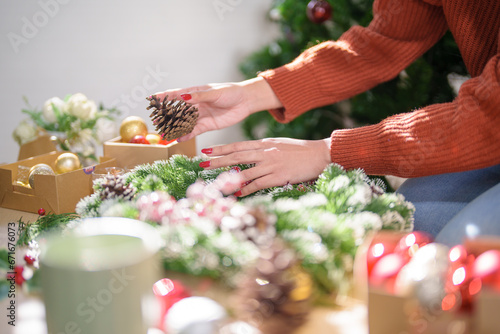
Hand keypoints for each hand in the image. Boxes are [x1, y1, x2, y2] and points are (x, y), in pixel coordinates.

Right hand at [152, 77, 281, 141]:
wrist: (245, 102)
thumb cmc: (230, 92)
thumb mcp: (215, 93)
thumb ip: (199, 96)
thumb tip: (182, 96)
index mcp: (195, 92)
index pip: (176, 94)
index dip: (164, 97)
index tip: (151, 99)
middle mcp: (195, 104)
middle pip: (177, 111)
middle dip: (166, 116)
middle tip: (155, 121)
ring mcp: (200, 115)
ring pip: (183, 122)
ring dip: (174, 128)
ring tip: (164, 133)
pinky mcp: (207, 125)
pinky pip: (194, 131)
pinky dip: (186, 135)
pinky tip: (178, 139)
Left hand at [200, 138, 331, 195]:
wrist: (320, 154)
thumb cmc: (301, 150)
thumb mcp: (280, 144)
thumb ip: (265, 149)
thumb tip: (251, 155)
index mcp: (265, 144)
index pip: (238, 145)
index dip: (221, 148)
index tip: (207, 150)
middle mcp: (266, 152)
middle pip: (237, 156)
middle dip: (218, 160)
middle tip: (203, 163)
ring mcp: (272, 164)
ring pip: (245, 171)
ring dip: (229, 178)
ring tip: (216, 183)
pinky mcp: (279, 176)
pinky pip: (259, 184)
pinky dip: (247, 189)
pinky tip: (238, 194)